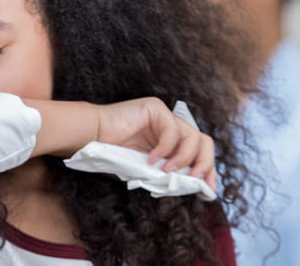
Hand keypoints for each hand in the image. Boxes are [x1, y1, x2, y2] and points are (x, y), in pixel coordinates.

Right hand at [95, 97, 217, 190]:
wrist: (91, 138)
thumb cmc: (113, 156)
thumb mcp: (148, 171)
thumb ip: (169, 175)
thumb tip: (194, 187)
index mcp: (172, 142)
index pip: (200, 153)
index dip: (208, 170)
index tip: (209, 190)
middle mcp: (172, 127)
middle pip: (204, 141)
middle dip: (204, 163)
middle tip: (195, 180)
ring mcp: (165, 116)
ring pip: (193, 136)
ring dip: (184, 158)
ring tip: (167, 171)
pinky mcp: (156, 109)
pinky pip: (172, 130)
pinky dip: (165, 148)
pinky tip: (151, 159)